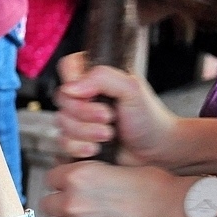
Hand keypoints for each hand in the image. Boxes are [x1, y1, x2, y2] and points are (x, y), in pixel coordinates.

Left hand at [40, 161, 186, 216]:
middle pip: (46, 204)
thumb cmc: (151, 185)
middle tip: (70, 206)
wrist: (168, 208)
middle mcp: (73, 200)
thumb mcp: (115, 166)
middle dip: (57, 205)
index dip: (59, 182)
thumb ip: (90, 174)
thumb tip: (79, 177)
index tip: (65, 186)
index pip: (50, 178)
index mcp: (79, 175)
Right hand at [54, 52, 177, 165]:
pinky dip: (79, 147)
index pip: (68, 67)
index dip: (72, 81)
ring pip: (61, 122)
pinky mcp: (77, 140)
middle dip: (85, 113)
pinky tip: (96, 149)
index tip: (88, 95)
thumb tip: (71, 87)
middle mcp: (84, 95)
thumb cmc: (149, 118)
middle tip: (109, 118)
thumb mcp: (131, 89)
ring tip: (108, 135)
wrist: (156, 150)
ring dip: (85, 132)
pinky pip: (63, 142)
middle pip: (62, 98)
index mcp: (95, 77)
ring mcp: (79, 118)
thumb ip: (102, 78)